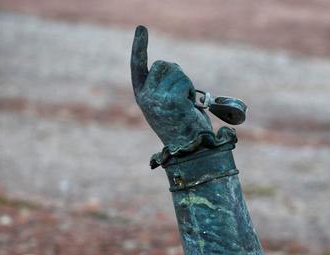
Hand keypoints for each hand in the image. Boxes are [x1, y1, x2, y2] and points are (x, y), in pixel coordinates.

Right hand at [131, 26, 212, 149]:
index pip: (138, 65)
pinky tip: (190, 107)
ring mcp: (156, 98)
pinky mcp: (170, 101)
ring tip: (186, 104)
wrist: (191, 149)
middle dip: (177, 73)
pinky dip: (191, 91)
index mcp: (142, 96)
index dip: (140, 46)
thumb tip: (172, 68)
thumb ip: (164, 86)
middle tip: (184, 95)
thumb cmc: (184, 127)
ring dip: (186, 84)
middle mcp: (145, 97)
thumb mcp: (168, 104)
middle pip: (163, 64)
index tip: (141, 28)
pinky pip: (184, 82)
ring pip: (175, 71)